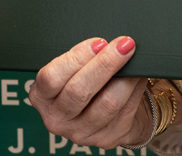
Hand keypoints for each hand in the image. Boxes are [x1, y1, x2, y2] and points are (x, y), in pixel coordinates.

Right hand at [28, 36, 153, 149]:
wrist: (106, 112)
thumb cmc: (86, 83)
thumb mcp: (73, 69)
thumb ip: (81, 57)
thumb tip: (105, 42)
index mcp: (42, 96)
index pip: (52, 77)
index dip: (77, 57)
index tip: (99, 42)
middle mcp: (57, 118)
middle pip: (79, 91)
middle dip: (105, 63)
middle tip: (124, 45)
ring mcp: (81, 133)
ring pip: (107, 103)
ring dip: (126, 77)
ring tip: (134, 59)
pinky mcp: (105, 139)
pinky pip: (124, 110)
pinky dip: (135, 89)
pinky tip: (139, 76)